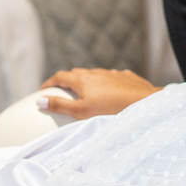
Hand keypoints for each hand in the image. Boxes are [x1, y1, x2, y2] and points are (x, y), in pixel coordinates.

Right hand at [39, 68, 159, 118]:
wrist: (144, 103)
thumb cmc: (111, 110)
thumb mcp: (81, 112)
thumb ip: (60, 106)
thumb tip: (40, 100)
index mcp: (83, 80)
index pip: (60, 76)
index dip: (49, 83)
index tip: (43, 90)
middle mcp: (97, 73)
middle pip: (77, 73)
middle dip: (67, 81)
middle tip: (61, 92)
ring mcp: (113, 73)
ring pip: (96, 75)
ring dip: (87, 82)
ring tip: (85, 93)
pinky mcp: (127, 77)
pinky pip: (112, 78)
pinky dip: (105, 83)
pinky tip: (109, 92)